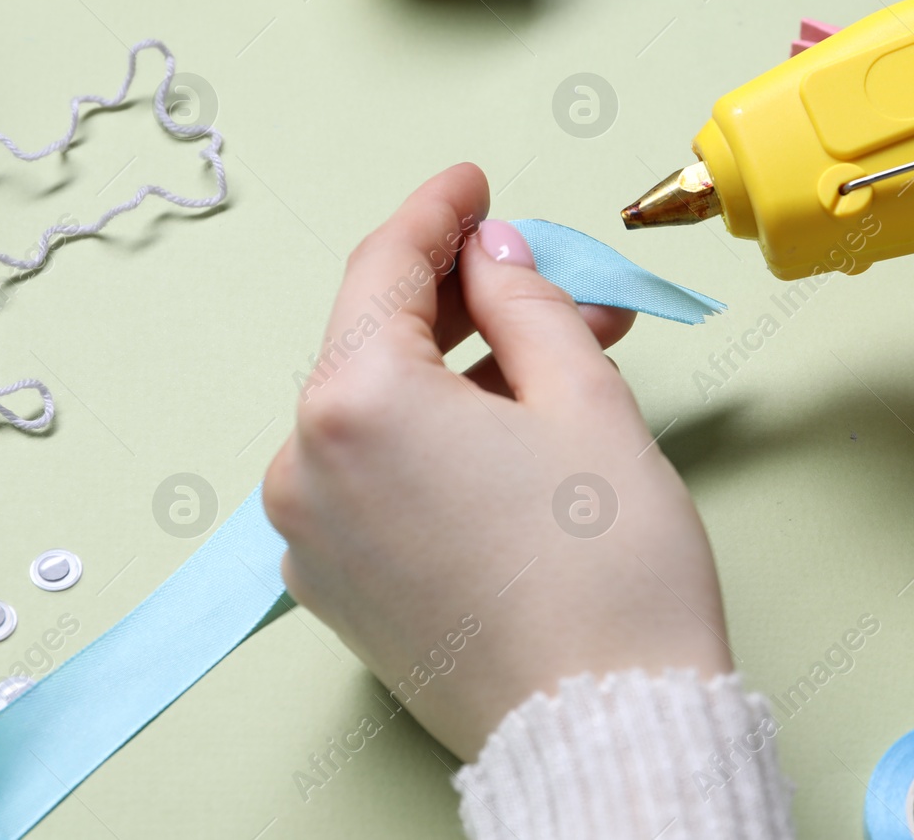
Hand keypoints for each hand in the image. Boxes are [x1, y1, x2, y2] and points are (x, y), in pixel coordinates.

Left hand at [262, 164, 731, 759]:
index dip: (438, 213)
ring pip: (383, 412)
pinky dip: (437, 440)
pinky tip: (514, 432)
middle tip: (548, 276)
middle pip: (378, 340)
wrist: (606, 728)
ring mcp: (312, 538)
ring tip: (562, 360)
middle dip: (468, 298)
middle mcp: (305, 469)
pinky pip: (377, 477)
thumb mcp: (585, 400)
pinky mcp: (338, 589)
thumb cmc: (608, 572)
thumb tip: (493, 254)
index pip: (385, 269)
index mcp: (355, 406)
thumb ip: (526, 302)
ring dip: (464, 372)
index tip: (473, 185)